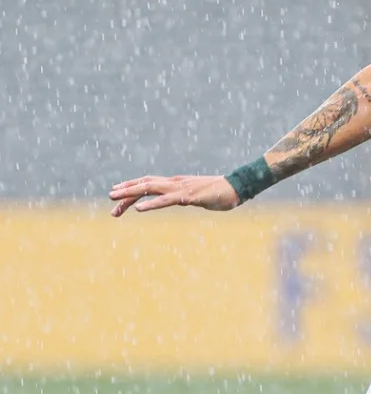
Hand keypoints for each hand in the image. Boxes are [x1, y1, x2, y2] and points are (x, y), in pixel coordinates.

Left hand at [109, 175, 239, 216]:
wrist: (237, 188)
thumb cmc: (221, 193)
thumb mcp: (199, 196)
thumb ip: (188, 197)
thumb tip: (183, 200)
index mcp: (176, 183)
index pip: (149, 183)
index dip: (132, 187)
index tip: (118, 195)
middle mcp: (175, 183)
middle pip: (145, 183)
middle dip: (126, 190)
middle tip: (110, 198)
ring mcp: (181, 189)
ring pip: (150, 189)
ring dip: (131, 194)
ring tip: (115, 200)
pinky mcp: (188, 196)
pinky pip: (166, 200)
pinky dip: (151, 204)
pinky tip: (139, 209)